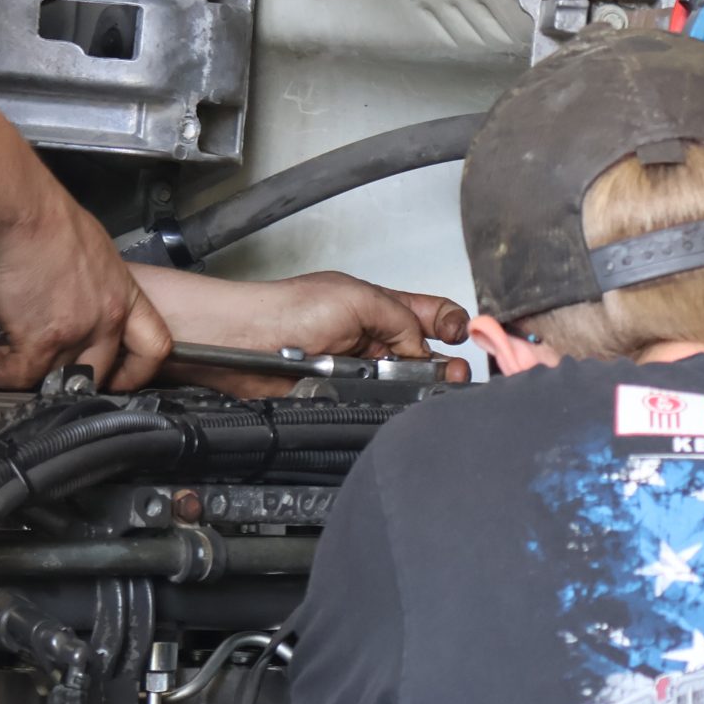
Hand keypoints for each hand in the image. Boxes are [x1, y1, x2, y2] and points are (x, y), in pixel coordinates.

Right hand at [0, 193, 173, 390]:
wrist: (20, 210)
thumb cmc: (47, 218)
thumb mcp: (93, 252)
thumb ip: (93, 287)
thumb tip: (71, 301)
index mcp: (124, 294)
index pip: (154, 349)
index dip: (135, 372)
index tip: (115, 377)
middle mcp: (107, 318)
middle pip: (98, 372)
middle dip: (66, 376)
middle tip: (39, 365)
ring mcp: (76, 333)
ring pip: (53, 377)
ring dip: (22, 371)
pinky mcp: (40, 341)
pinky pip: (19, 375)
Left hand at [135, 267, 469, 394]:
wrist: (246, 342)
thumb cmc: (286, 309)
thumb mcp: (358, 298)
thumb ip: (400, 319)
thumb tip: (423, 349)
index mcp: (378, 305)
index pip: (428, 314)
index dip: (449, 324)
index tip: (457, 334)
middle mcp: (370, 336)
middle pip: (422, 354)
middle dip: (442, 363)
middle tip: (453, 373)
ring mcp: (357, 368)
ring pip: (403, 383)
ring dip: (417, 386)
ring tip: (430, 387)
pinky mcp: (341, 395)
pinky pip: (375, 404)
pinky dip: (387, 403)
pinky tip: (392, 399)